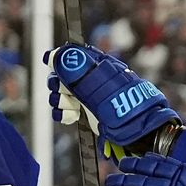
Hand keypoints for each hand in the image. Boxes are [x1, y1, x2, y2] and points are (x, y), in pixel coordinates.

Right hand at [45, 42, 179, 146]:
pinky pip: (65, 109)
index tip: (50, 63)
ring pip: (61, 93)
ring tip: (71, 109)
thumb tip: (54, 55)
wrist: (136, 130)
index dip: (59, 58)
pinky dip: (63, 113)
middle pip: (62, 75)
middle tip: (65, 92)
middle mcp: (91, 79)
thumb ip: (74, 70)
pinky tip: (70, 117)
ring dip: (60, 101)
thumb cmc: (122, 105)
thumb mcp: (96, 84)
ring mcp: (88, 97)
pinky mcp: (86, 113)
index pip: (72, 55)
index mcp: (97, 65)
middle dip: (58, 84)